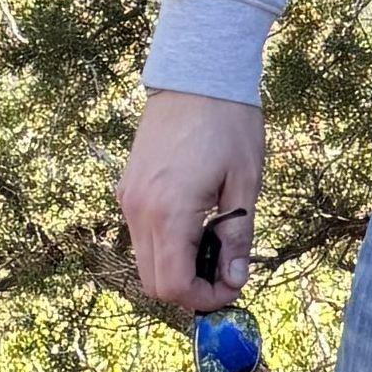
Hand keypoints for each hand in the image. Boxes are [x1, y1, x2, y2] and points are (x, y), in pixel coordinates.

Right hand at [118, 86, 267, 312]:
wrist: (196, 73)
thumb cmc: (228, 122)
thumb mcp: (244, 183)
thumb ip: (236, 237)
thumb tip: (235, 280)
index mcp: (168, 211)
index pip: (172, 285)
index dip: (204, 299)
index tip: (232, 287)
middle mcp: (138, 210)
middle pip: (152, 281)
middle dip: (189, 289)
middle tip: (225, 273)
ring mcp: (127, 198)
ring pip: (144, 259)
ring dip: (176, 266)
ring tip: (215, 245)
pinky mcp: (127, 186)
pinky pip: (140, 233)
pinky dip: (165, 243)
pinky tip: (195, 223)